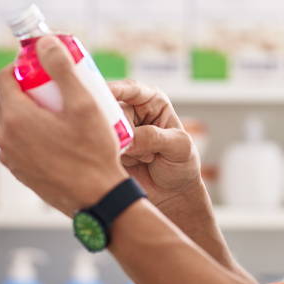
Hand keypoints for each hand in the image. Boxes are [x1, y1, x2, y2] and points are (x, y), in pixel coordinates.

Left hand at [0, 37, 128, 215]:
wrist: (97, 200)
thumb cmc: (92, 153)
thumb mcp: (83, 104)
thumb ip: (62, 69)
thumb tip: (46, 43)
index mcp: (14, 118)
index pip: (3, 77)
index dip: (22, 66)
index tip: (44, 66)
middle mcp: (5, 138)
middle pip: (8, 99)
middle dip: (30, 87)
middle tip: (58, 87)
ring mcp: (10, 157)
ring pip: (14, 121)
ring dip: (32, 110)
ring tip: (62, 111)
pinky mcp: (19, 171)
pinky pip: (20, 142)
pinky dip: (33, 132)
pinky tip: (60, 135)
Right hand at [108, 79, 202, 208]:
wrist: (171, 195)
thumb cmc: (181, 165)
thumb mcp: (179, 147)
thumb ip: (155, 137)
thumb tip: (129, 138)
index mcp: (151, 101)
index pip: (131, 89)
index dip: (116, 89)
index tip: (104, 93)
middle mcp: (131, 112)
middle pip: (113, 110)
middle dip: (123, 130)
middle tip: (136, 145)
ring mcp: (117, 132)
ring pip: (106, 132)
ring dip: (124, 149)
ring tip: (146, 159)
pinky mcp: (107, 149)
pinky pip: (101, 149)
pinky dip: (116, 159)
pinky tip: (133, 165)